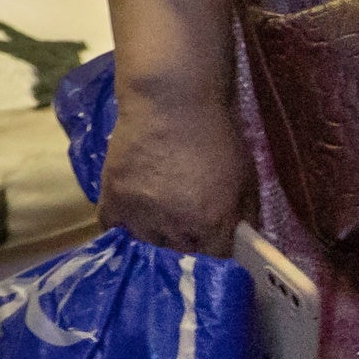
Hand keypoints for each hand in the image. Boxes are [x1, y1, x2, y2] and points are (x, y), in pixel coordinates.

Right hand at [96, 83, 251, 258]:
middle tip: (187, 224)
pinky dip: (122, 226)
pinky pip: (113, 228)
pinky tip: (133, 214)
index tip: (215, 241)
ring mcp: (140, 214)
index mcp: (212, 222)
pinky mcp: (112, 198)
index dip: (217, 251)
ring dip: (154, 236)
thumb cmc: (215, 134)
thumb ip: (246, 215)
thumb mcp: (245, 175)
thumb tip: (247, 243)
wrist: (171, 99)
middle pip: (180, 255)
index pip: (216, 260)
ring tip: (160, 217)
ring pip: (146, 244)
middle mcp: (175, 226)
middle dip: (187, 244)